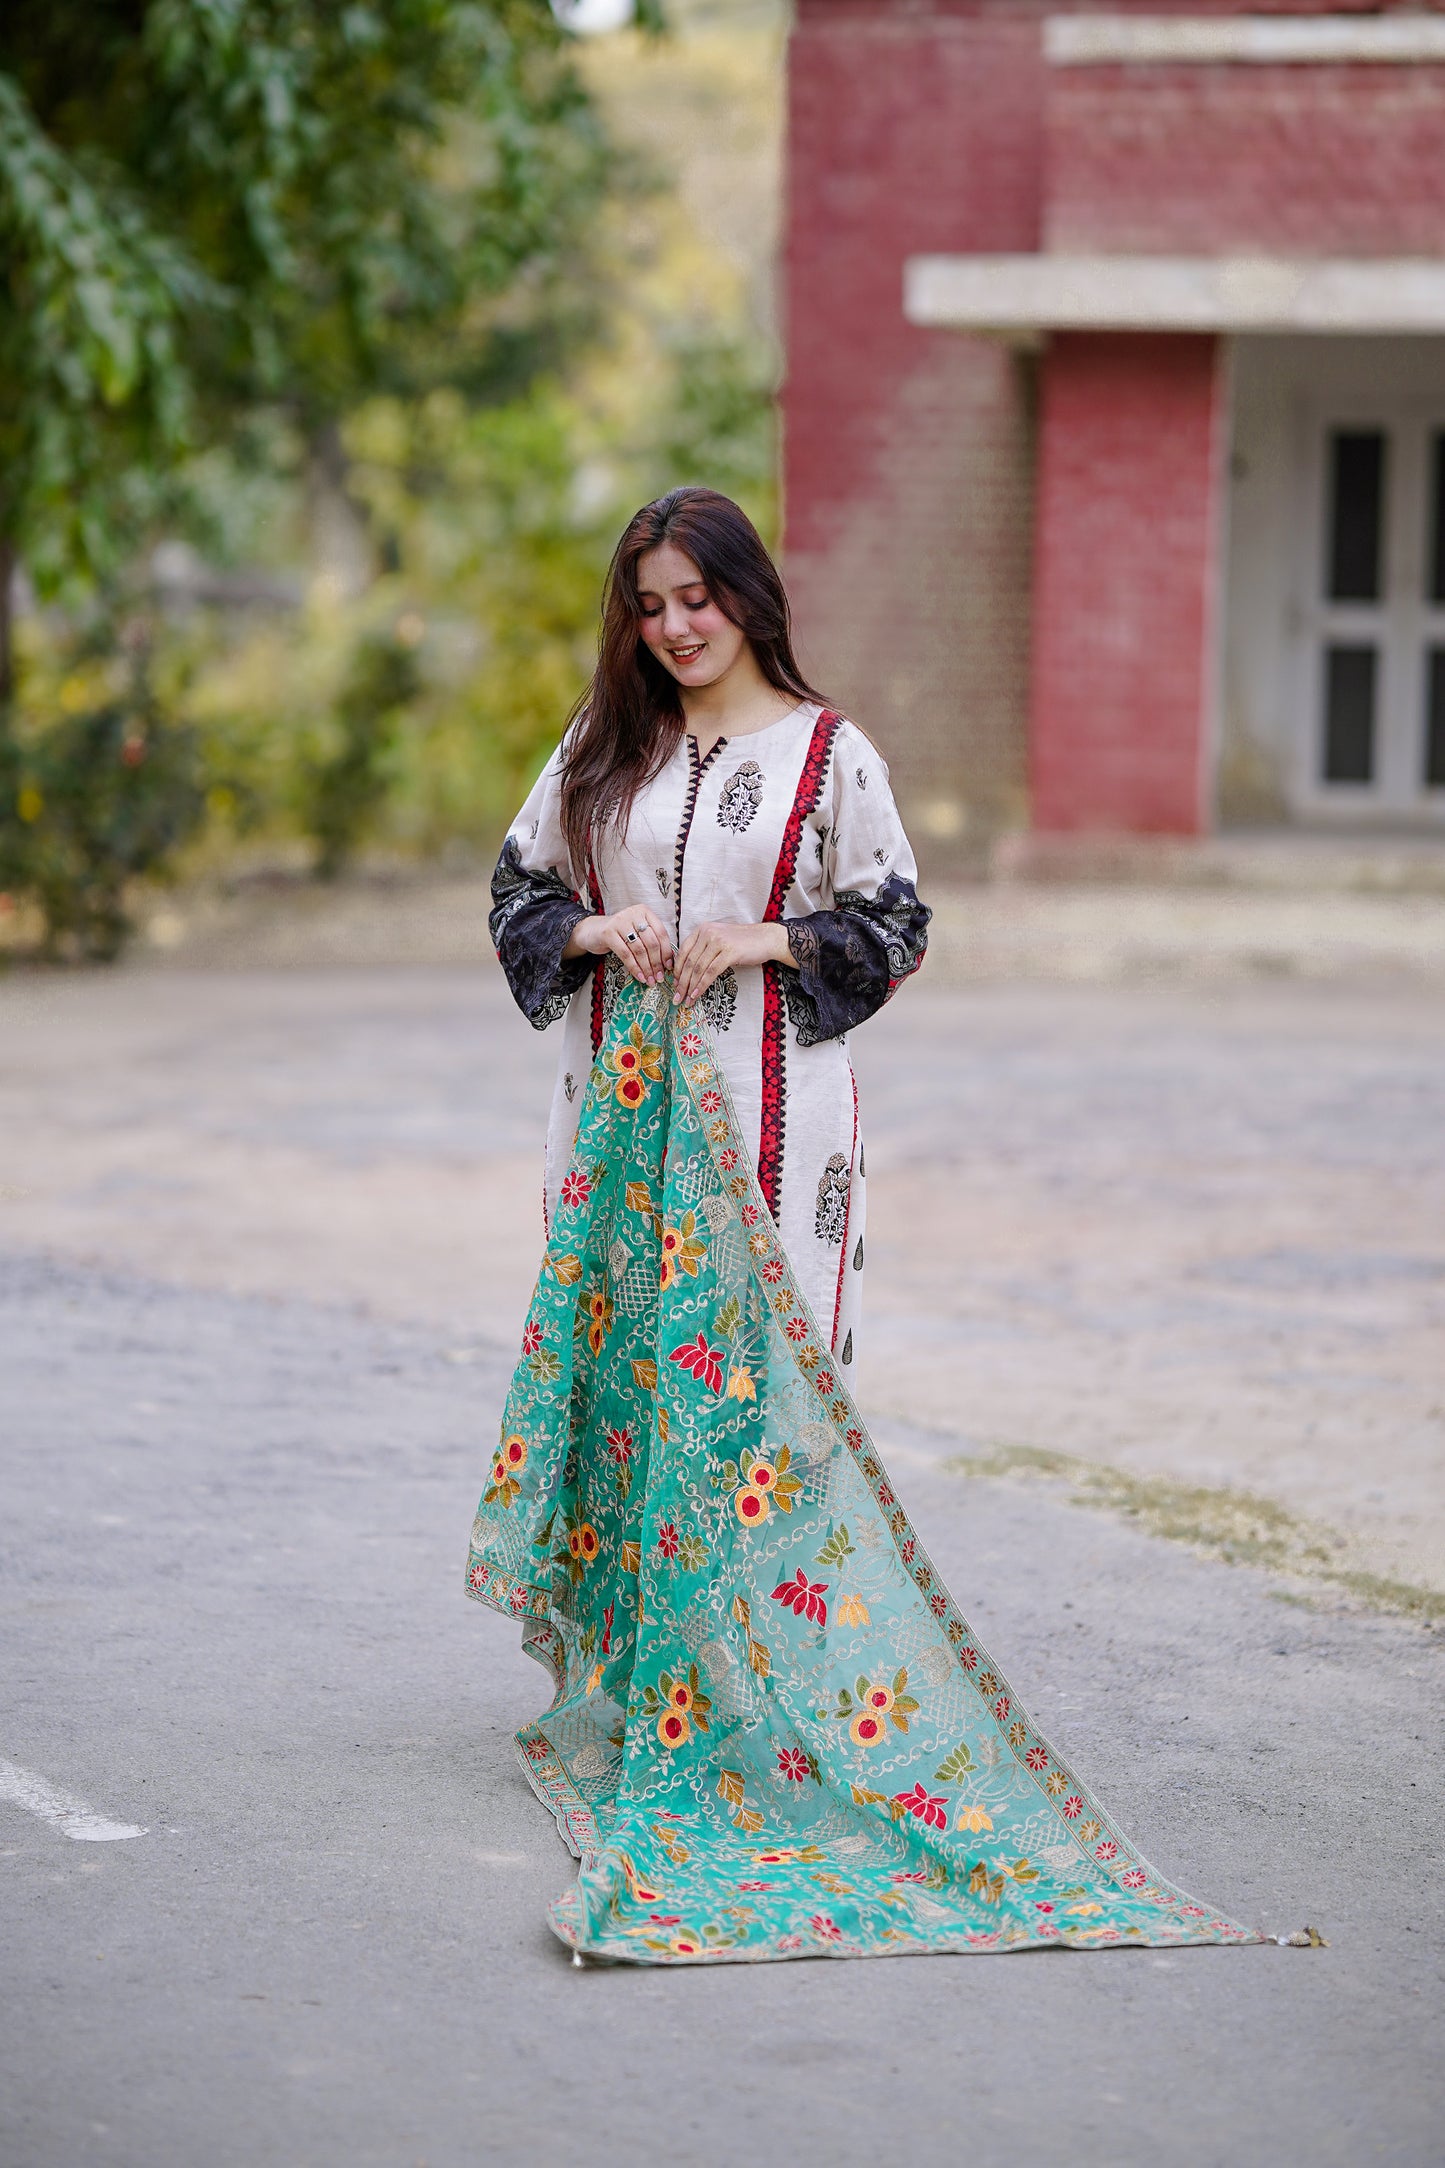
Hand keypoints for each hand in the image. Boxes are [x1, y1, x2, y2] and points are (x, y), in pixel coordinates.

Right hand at [566, 904, 674, 986]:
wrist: (593, 931)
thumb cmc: (619, 934)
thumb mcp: (637, 933)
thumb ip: (651, 941)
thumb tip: (667, 962)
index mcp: (644, 912)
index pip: (661, 933)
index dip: (666, 952)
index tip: (669, 966)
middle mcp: (633, 914)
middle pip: (651, 942)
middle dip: (656, 963)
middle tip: (659, 977)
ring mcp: (620, 922)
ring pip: (639, 949)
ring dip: (646, 968)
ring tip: (649, 980)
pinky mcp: (608, 933)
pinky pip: (625, 954)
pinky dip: (634, 968)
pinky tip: (639, 976)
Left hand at [672, 920, 791, 1007]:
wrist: (765, 939)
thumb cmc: (742, 943)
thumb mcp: (718, 941)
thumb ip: (703, 950)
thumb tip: (687, 972)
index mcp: (702, 929)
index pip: (683, 952)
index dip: (677, 970)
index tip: (674, 984)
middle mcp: (708, 933)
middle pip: (689, 962)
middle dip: (681, 982)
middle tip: (676, 997)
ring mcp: (718, 941)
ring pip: (698, 969)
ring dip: (690, 987)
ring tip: (686, 1000)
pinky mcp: (729, 952)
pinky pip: (710, 972)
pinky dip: (702, 986)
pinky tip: (697, 995)